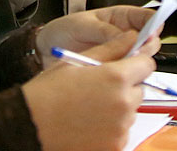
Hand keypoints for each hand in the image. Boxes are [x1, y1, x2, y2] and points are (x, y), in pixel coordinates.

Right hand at [22, 31, 155, 150]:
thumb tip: (130, 37)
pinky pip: (122, 131)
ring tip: (90, 106)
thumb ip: (110, 48)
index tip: (127, 65)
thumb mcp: (77, 61)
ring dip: (118, 107)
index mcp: (116, 77)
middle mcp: (123, 103)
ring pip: (130, 111)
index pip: (147, 64)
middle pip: (139, 89)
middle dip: (125, 86)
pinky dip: (111, 127)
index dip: (136, 62)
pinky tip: (89, 121)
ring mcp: (121, 128)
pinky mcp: (116, 146)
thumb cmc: (48, 94)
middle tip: (100, 86)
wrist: (29, 125)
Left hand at [37, 6, 157, 62]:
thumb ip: (104, 31)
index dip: (153, 24)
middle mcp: (124, 36)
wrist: (47, 51)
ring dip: (138, 62)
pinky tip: (119, 73)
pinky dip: (127, 75)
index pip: (145, 18)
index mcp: (119, 18)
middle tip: (140, 50)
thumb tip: (127, 36)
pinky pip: (127, 74)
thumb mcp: (82, 26)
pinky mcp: (114, 71)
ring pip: (141, 59)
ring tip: (126, 61)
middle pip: (149, 41)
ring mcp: (120, 55)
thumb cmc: (64, 31)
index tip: (152, 31)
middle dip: (148, 45)